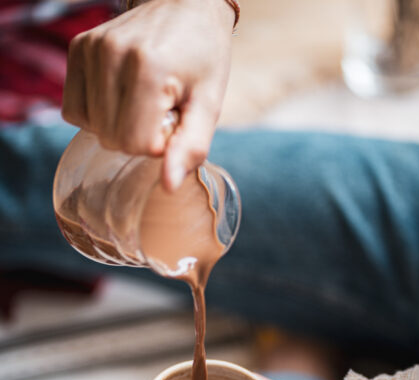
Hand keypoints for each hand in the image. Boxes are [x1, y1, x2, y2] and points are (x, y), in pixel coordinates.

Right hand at [62, 0, 234, 189]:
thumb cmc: (202, 57)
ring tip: (143, 99)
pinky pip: (74, 110)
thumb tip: (169, 186)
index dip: (158, 145)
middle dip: (139, 135)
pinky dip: (97, 114)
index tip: (174, 120)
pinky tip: (119, 97)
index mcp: (148, 68)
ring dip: (119, 125)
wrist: (185, 4)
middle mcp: (111, 54)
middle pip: (113, 139)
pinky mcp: (77, 48)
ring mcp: (89, 48)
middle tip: (161, 108)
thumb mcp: (209, 103)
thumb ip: (191, 146)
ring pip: (92, 128)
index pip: (135, 145)